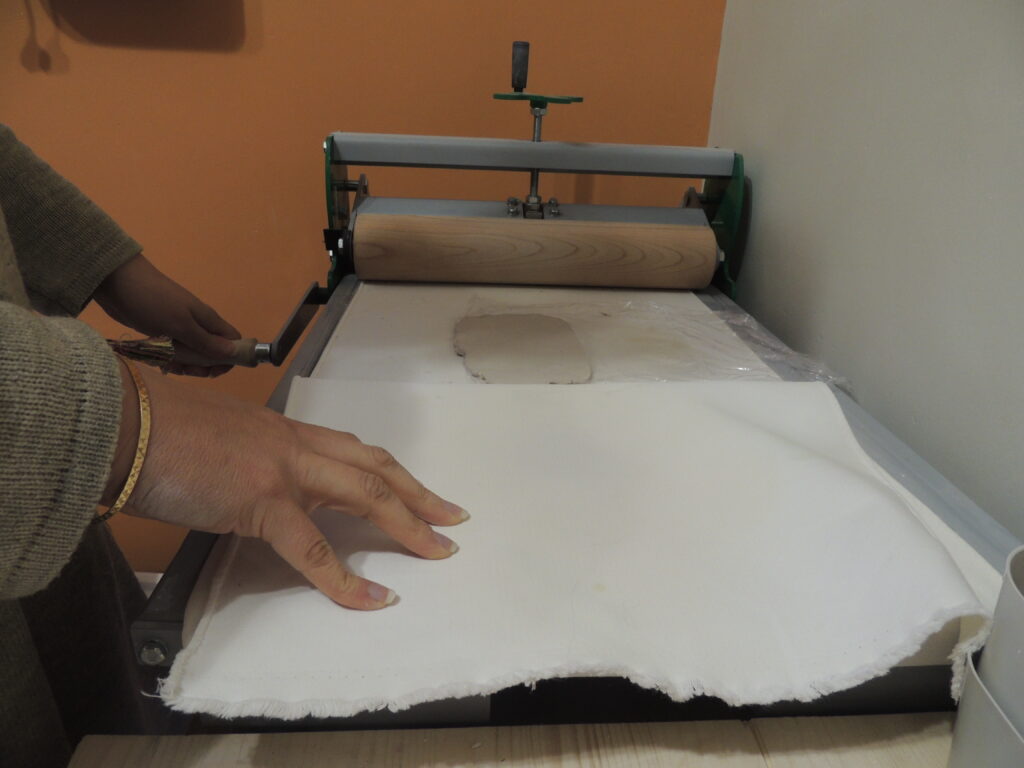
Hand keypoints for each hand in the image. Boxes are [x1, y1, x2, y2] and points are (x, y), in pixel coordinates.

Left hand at [94, 254, 240, 376]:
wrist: (117, 282)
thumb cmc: (153, 302)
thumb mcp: (181, 325)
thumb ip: (207, 342)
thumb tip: (236, 354)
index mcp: (208, 321)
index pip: (233, 342)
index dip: (230, 358)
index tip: (213, 370)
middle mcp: (198, 325)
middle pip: (212, 353)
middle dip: (202, 366)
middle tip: (184, 368)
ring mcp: (179, 329)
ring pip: (191, 355)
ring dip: (183, 364)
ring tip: (167, 364)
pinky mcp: (162, 332)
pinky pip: (173, 352)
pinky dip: (168, 359)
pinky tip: (157, 361)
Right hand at [104, 363, 465, 608]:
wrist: (124, 424)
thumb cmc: (159, 433)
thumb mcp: (221, 441)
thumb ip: (252, 461)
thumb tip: (260, 488)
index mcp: (286, 431)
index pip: (354, 450)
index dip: (390, 472)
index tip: (417, 491)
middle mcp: (295, 444)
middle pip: (375, 466)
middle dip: (419, 494)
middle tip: (453, 519)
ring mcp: (283, 470)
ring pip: (365, 494)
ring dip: (407, 524)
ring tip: (438, 550)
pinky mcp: (261, 501)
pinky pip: (313, 548)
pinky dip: (345, 579)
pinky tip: (371, 599)